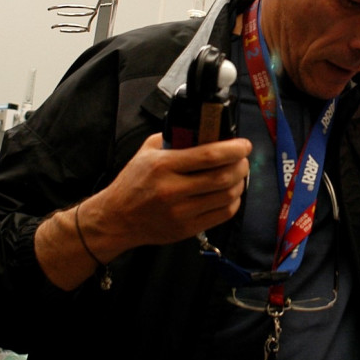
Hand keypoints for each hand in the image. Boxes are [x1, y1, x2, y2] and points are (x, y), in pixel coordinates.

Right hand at [92, 134, 251, 249]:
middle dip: (241, 166)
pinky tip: (230, 194)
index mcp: (163, 166)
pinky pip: (222, 215)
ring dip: (239, 183)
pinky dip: (233, 202)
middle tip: (243, 159)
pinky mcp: (186, 229)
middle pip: (222, 177)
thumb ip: (173, 139)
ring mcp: (181, 212)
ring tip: (238, 175)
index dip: (234, 149)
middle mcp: (173, 190)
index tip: (244, 145)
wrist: (116, 219)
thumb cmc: (132, 183)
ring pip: (226, 196)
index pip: (209, 155)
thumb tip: (203, 130)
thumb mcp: (146, 152)